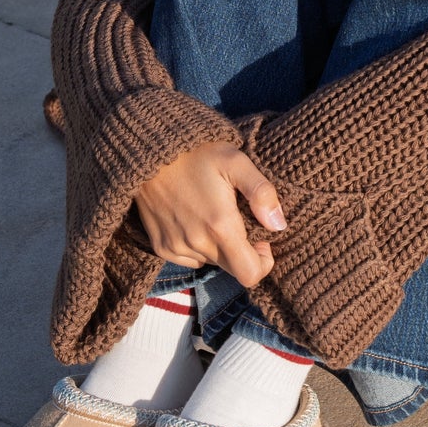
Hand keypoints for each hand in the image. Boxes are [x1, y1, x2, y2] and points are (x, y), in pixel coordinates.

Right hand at [133, 143, 286, 286]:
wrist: (148, 152)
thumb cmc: (197, 153)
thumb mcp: (236, 162)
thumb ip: (262, 193)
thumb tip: (278, 225)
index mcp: (220, 226)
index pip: (250, 274)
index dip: (262, 262)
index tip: (261, 239)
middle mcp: (197, 243)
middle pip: (232, 269)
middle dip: (242, 251)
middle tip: (238, 220)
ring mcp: (176, 247)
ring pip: (211, 262)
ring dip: (219, 247)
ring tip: (213, 214)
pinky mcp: (161, 247)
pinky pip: (190, 259)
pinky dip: (198, 247)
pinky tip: (194, 219)